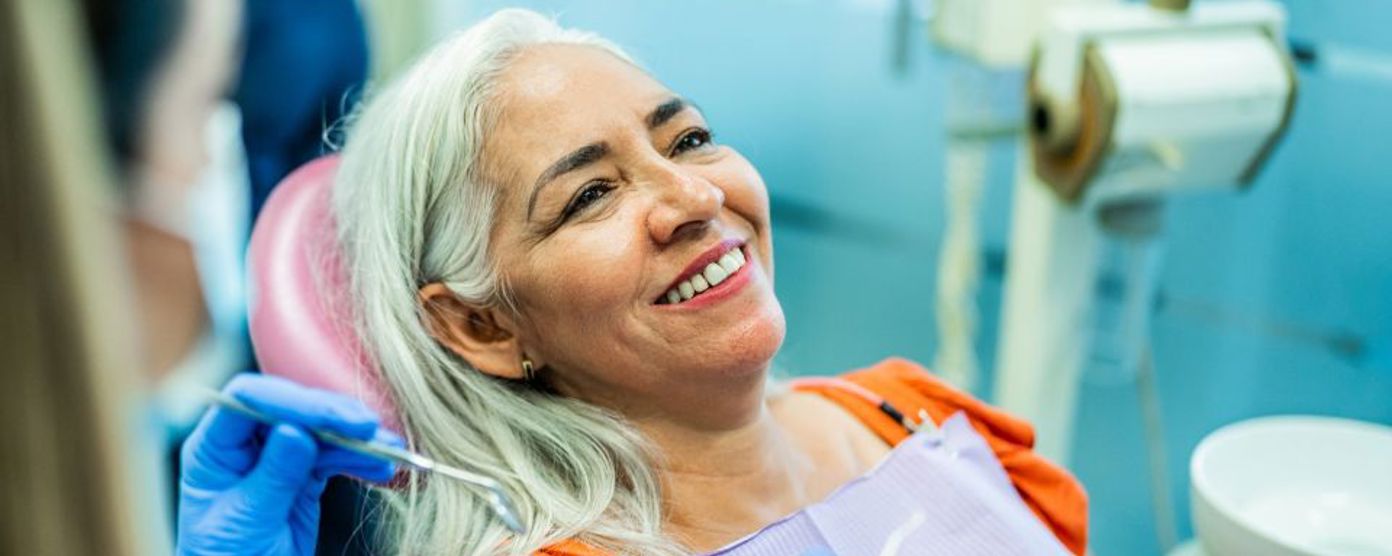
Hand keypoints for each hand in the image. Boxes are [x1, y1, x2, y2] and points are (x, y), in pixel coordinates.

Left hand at [176, 373, 398, 554]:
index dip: (293, 400)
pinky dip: (361, 459)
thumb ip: (272, 477)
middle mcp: (244, 444)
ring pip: (321, 430)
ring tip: (390, 450)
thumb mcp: (247, 522)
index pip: (249, 399)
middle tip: (370, 428)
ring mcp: (276, 457)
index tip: (334, 417)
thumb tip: (297, 431)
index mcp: (214, 448)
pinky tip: (382, 467)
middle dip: (333, 415)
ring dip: (357, 439)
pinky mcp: (304, 475)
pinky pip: (335, 457)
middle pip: (292, 408)